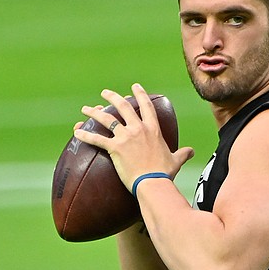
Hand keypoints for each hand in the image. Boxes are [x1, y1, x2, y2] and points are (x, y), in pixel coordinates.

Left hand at [73, 83, 194, 190]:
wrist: (153, 182)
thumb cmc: (164, 173)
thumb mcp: (176, 160)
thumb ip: (183, 153)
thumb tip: (192, 151)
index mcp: (153, 129)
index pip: (146, 107)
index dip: (140, 94)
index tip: (135, 87)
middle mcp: (138, 129)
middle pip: (123, 107)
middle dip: (113, 97)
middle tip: (105, 93)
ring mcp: (125, 137)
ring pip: (106, 119)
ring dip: (94, 112)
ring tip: (86, 109)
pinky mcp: (114, 148)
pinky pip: (96, 139)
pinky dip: (85, 135)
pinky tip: (76, 132)